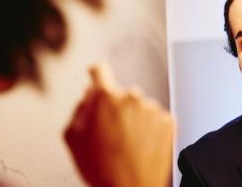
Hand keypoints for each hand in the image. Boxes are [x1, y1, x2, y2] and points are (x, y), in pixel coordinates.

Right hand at [64, 65, 173, 186]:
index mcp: (107, 98)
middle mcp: (132, 97)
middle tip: (111, 133)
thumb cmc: (102, 170)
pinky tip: (141, 146)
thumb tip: (88, 93)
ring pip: (140, 107)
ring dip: (134, 119)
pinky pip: (155, 118)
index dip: (96, 74)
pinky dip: (150, 128)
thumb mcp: (74, 138)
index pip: (100, 72)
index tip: (96, 74)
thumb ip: (79, 109)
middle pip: (121, 94)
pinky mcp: (168, 121)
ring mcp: (152, 109)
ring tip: (127, 144)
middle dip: (115, 107)